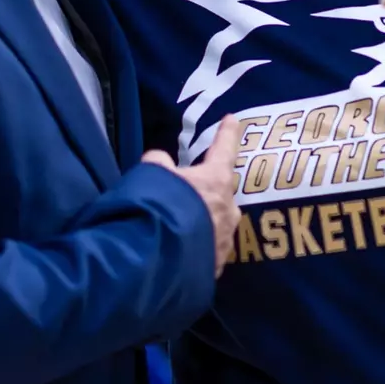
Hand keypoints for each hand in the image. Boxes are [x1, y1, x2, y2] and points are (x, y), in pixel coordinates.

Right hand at [143, 116, 240, 276]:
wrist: (156, 261)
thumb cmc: (158, 208)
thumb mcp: (151, 174)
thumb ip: (159, 162)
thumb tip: (161, 160)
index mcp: (215, 180)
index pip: (224, 149)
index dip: (227, 132)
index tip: (233, 118)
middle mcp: (228, 208)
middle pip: (225, 190)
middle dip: (214, 186)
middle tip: (198, 185)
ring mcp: (225, 239)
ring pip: (220, 220)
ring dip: (208, 217)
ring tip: (188, 221)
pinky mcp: (217, 265)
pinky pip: (210, 247)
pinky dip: (200, 243)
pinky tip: (185, 248)